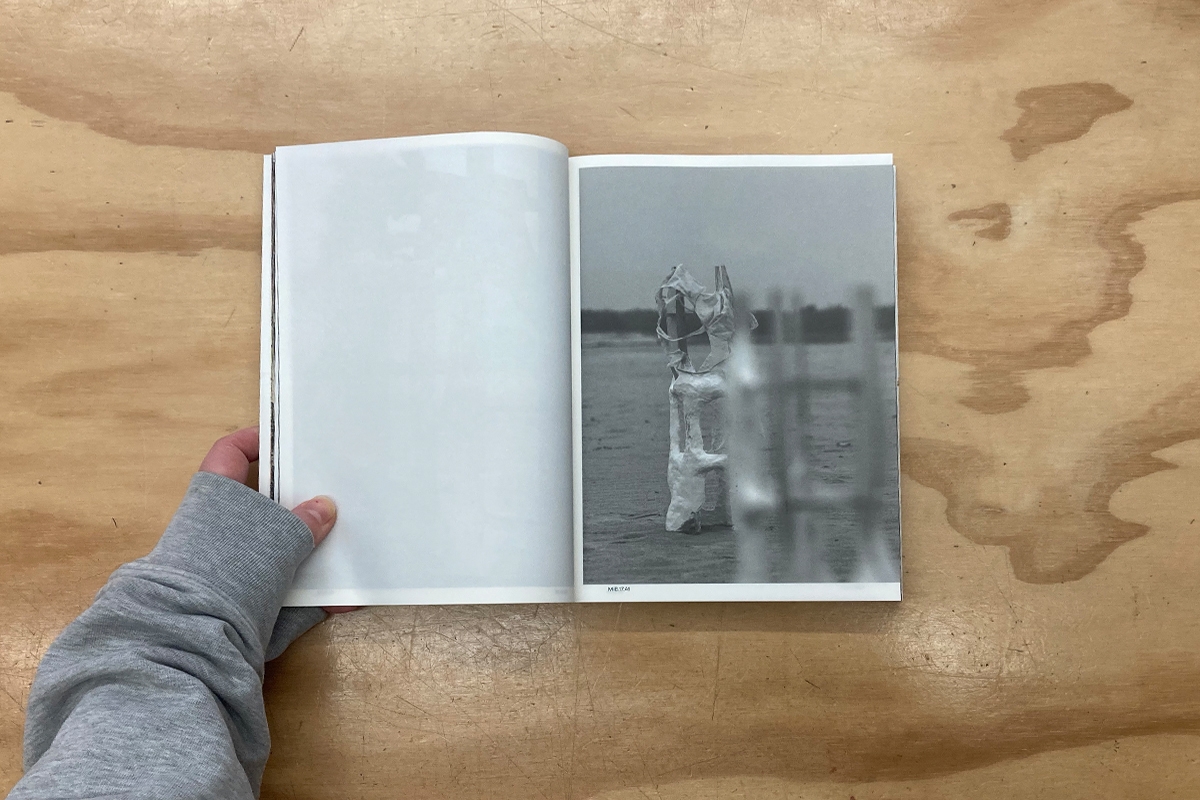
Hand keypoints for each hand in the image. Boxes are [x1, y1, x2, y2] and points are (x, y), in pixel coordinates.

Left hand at [199, 427, 356, 612]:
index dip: (257, 439)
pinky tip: (347, 600)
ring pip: (280, 550)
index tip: (291, 438)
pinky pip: (289, 592)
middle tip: (336, 491)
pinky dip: (316, 597)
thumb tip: (325, 508)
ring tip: (351, 544)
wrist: (196, 639)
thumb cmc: (228, 569)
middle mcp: (221, 530)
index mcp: (215, 497)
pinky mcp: (246, 602)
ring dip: (313, 552)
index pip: (231, 453)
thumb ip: (302, 521)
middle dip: (301, 502)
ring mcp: (234, 567)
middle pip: (265, 505)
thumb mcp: (274, 534)